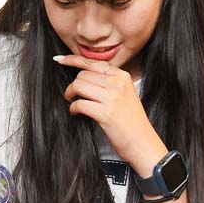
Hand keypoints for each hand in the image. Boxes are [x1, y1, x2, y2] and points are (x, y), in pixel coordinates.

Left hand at [54, 55, 166, 172]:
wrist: (143, 143)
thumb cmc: (132, 122)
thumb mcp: (126, 94)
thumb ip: (109, 82)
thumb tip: (84, 76)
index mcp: (123, 76)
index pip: (93, 62)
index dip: (73, 60)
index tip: (60, 60)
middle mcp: (118, 84)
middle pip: (83, 74)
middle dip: (73, 85)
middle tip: (72, 95)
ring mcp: (112, 98)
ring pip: (78, 86)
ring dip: (70, 95)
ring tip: (73, 102)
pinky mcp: (105, 113)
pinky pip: (79, 103)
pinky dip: (73, 108)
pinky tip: (76, 113)